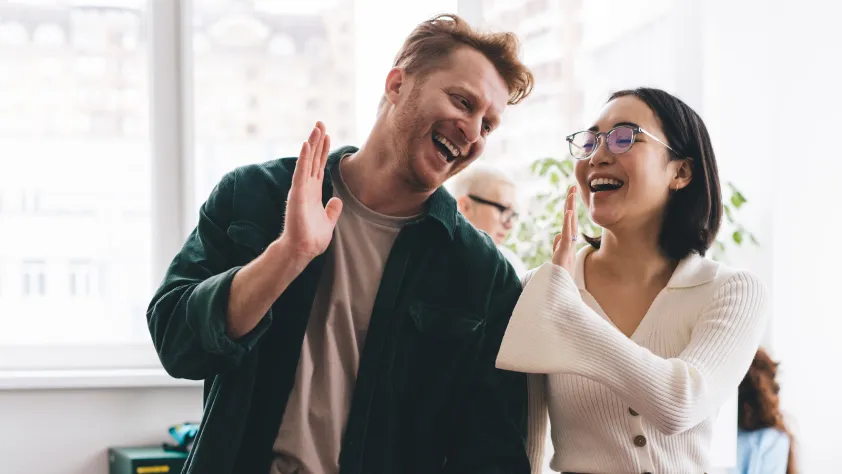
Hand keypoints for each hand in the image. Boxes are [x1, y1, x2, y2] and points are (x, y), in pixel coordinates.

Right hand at [277, 122, 342, 260]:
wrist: (302, 250)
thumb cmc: (312, 239)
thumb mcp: (328, 222)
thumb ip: (332, 210)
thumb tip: (337, 200)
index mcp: (313, 192)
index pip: (319, 166)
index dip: (323, 150)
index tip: (327, 135)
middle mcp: (306, 187)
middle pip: (313, 159)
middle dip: (317, 141)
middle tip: (320, 122)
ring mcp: (301, 189)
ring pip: (307, 161)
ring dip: (312, 143)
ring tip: (317, 127)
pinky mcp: (297, 194)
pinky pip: (301, 172)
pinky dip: (304, 158)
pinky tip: (306, 144)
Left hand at [551, 185, 577, 274]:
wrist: (560, 289)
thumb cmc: (561, 274)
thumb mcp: (558, 257)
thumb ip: (558, 245)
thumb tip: (559, 235)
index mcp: (567, 242)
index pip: (568, 222)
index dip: (570, 208)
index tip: (571, 194)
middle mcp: (569, 242)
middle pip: (570, 219)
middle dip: (571, 202)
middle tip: (572, 186)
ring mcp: (567, 246)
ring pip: (569, 224)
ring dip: (570, 207)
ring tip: (571, 193)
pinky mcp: (564, 252)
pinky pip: (567, 235)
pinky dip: (568, 223)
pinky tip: (569, 212)